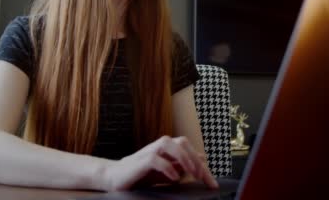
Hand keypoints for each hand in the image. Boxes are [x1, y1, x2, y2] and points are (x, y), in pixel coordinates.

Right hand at [101, 135, 218, 190]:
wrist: (116, 177)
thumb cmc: (141, 174)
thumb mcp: (166, 172)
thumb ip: (181, 166)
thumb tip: (202, 161)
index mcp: (168, 148)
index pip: (190, 151)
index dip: (203, 167)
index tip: (212, 184)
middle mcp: (161, 146)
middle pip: (183, 143)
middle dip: (196, 160)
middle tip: (203, 178)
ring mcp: (150, 151)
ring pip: (171, 144)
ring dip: (184, 158)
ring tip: (192, 174)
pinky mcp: (141, 160)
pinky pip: (156, 159)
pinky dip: (167, 168)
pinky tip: (174, 178)